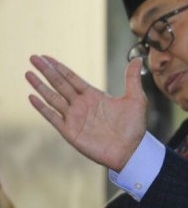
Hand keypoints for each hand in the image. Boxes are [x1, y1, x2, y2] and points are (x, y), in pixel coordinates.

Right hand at [25, 55, 147, 170]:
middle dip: (46, 70)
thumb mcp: (136, 99)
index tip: (46, 56)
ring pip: (53, 98)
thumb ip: (132, 79)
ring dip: (40, 86)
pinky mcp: (70, 131)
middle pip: (59, 84)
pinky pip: (52, 117)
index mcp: (94, 96)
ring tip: (28, 73)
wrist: (130, 151)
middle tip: (33, 57)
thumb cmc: (134, 127)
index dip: (59, 67)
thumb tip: (137, 58)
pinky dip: (42, 107)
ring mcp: (74, 117)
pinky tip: (32, 97)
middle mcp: (81, 105)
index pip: (72, 78)